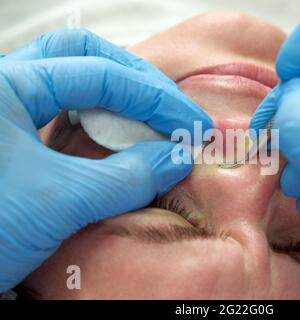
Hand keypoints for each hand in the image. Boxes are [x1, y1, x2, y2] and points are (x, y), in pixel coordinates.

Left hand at [0, 28, 212, 290]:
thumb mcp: (60, 202)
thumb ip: (127, 177)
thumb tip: (177, 159)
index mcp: (6, 85)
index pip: (100, 74)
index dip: (156, 98)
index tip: (192, 125)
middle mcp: (4, 86)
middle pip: (83, 57)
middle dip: (136, 81)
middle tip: (171, 110)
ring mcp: (6, 112)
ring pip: (72, 82)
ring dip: (118, 99)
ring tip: (152, 124)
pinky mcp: (11, 141)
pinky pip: (63, 114)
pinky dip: (99, 123)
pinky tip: (118, 141)